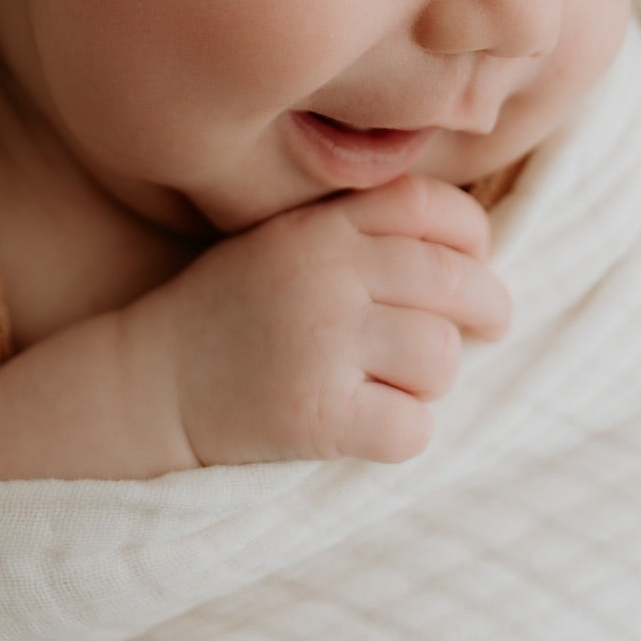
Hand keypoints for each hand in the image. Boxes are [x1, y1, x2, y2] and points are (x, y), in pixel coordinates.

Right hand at [163, 171, 512, 467]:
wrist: (148, 383)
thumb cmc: (233, 310)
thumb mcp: (288, 240)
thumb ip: (362, 228)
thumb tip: (472, 247)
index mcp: (323, 224)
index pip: (434, 206)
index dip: (473, 234)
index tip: (476, 260)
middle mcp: (328, 273)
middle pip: (457, 281)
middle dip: (489, 306)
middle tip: (492, 325)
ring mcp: (323, 343)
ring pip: (442, 358)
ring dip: (432, 378)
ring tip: (395, 380)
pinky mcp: (318, 415)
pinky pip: (413, 427)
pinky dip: (404, 433)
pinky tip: (370, 424)